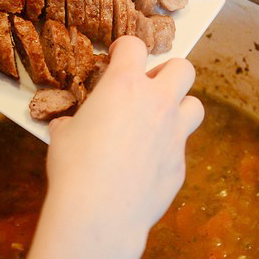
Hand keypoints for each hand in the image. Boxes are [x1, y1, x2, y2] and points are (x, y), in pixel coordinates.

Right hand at [10, 36, 203, 258]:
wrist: (100, 212)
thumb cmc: (75, 168)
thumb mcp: (63, 136)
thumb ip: (72, 122)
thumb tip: (65, 126)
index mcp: (124, 85)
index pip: (135, 46)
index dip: (125, 48)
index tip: (119, 57)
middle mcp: (157, 102)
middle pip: (183, 68)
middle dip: (168, 73)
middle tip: (149, 88)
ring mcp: (174, 133)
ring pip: (194, 105)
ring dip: (179, 108)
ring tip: (158, 122)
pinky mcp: (179, 164)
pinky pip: (180, 147)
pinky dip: (167, 148)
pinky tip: (147, 163)